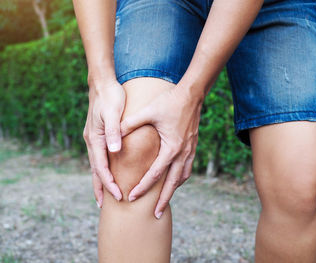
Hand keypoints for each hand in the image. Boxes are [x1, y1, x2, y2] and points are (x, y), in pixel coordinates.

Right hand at [83, 79, 124, 207]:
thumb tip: (114, 151)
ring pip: (95, 165)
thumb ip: (113, 131)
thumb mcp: (113, 113)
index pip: (101, 167)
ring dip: (99, 180)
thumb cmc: (110, 98)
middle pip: (95, 170)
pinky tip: (107, 172)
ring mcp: (94, 139)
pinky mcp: (98, 136)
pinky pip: (99, 157)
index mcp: (95, 139)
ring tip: (103, 195)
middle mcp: (92, 141)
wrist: (102, 84)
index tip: (118, 195)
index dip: (109, 183)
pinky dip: (102, 168)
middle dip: (100, 187)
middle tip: (104, 206)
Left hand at [120, 85, 201, 218]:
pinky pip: (187, 168)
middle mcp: (182, 153)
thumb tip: (114, 134)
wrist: (192, 94)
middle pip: (173, 183)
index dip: (142, 187)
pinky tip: (175, 179)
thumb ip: (130, 123)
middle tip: (156, 214)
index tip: (131, 197)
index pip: (155, 174)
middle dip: (163, 200)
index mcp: (171, 148)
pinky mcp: (193, 146)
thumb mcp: (147, 111)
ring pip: (183, 177)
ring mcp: (190, 150)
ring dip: (173, 190)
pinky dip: (180, 177)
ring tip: (165, 200)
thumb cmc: (169, 102)